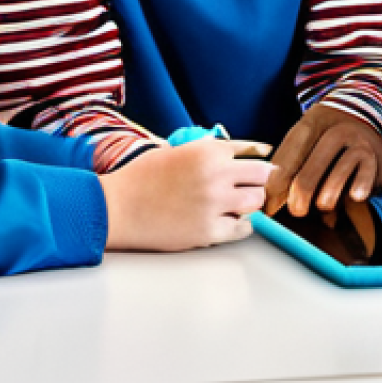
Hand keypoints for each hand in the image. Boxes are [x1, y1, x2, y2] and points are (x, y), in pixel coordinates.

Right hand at [100, 138, 272, 250]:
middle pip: (262, 175)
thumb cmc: (143, 177)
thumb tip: (237, 152)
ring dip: (250, 202)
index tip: (262, 162)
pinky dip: (240, 225)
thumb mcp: (177, 151)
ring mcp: (214, 205)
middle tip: (250, 184)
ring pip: (256, 202)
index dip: (256, 157)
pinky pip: (243, 229)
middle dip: (258, 179)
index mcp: (207, 152)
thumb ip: (208, 151)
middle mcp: (215, 176)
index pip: (252, 150)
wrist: (118, 207)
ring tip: (237, 203)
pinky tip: (228, 219)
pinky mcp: (208, 232)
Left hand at [265, 103, 381, 216]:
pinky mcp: (375, 160)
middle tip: (296, 210)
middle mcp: (335, 130)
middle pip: (309, 172)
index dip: (275, 186)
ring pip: (335, 180)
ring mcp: (357, 144)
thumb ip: (288, 163)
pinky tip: (352, 196)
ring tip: (322, 203)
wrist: (369, 118)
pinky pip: (361, 184)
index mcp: (311, 123)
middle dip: (299, 197)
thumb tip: (267, 200)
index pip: (288, 158)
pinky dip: (355, 193)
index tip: (268, 207)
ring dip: (326, 199)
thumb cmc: (327, 139)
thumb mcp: (307, 139)